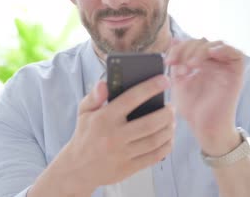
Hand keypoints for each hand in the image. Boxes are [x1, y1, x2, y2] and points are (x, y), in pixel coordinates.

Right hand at [60, 76, 174, 193]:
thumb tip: (104, 83)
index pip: (131, 98)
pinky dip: (166, 146)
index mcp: (104, 118)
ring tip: (172, 121)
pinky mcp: (128, 168)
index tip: (164, 80)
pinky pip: (154, 156)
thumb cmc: (85, 135)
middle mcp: (114, 136)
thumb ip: (94, 96)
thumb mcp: (84, 112)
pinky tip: (169, 138)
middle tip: (172, 107)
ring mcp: (122, 154)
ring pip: (155, 140)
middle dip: (167, 113)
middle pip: (150, 123)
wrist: (77, 168)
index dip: (151, 87)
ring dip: (169, 129)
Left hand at [166, 38, 244, 155]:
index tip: (168, 62)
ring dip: (200, 51)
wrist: (205, 129)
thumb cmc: (193, 109)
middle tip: (177, 66)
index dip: (178, 49)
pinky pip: (236, 54)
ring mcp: (226, 67)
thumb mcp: (179, 82)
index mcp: (202, 63)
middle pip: (202, 42)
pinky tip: (211, 54)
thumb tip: (173, 40)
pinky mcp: (236, 74)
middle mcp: (215, 63)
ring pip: (215, 44)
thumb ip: (177, 62)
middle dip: (186, 50)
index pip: (191, 44)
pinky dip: (223, 49)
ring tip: (190, 66)